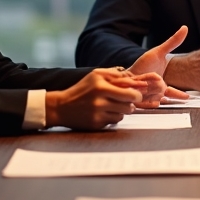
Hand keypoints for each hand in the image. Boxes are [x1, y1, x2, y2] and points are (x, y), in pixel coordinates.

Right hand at [44, 68, 158, 129]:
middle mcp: (100, 101)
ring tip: (114, 106)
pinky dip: (112, 117)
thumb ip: (115, 75)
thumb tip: (134, 79)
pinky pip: (113, 122)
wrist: (61, 107)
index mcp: (101, 87)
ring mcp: (97, 114)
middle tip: (129, 102)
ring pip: (122, 115)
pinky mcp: (96, 124)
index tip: (136, 94)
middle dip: (132, 104)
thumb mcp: (95, 75)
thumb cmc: (81, 89)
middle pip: (129, 106)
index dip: (137, 95)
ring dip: (122, 111)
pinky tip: (105, 112)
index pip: (129, 93)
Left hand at [130, 26, 189, 106]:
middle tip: (151, 78)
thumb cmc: (141, 65)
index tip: (187, 97)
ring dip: (149, 88)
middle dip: (156, 83)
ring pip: (156, 95)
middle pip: (163, 89)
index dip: (180, 95)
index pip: (174, 92)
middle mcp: (158, 93)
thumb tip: (185, 28)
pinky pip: (149, 102)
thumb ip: (173, 42)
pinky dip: (145, 97)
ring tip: (142, 83)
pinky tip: (141, 92)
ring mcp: (150, 99)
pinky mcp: (143, 104)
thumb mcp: (158, 52)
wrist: (125, 76)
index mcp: (164, 84)